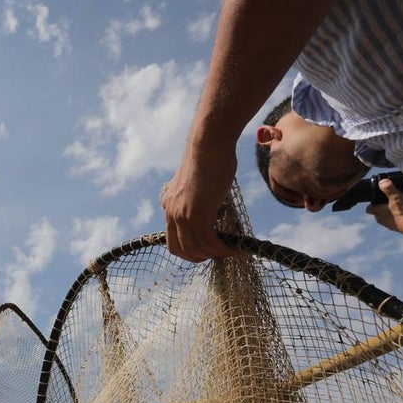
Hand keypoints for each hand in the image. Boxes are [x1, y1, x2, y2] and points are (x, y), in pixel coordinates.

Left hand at [160, 146, 237, 261]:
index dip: (188, 251)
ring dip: (214, 255)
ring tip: (230, 252)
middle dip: (199, 257)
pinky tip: (234, 249)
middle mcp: (171, 212)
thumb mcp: (197, 184)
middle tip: (217, 255)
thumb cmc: (209, 158)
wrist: (209, 144)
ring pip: (195, 249)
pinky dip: (222, 250)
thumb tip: (213, 213)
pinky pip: (209, 241)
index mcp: (169, 205)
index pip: (171, 240)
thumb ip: (197, 200)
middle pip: (180, 249)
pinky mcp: (198, 214)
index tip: (204, 251)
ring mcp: (183, 214)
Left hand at [366, 179, 402, 237]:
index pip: (369, 208)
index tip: (378, 196)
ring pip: (387, 215)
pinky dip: (399, 215)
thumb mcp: (397, 197)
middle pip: (378, 210)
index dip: (372, 202)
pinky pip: (396, 219)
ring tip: (400, 202)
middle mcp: (382, 220)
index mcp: (377, 213)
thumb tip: (382, 181)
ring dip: (392, 209)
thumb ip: (388, 188)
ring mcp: (390, 224)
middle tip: (391, 197)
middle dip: (383, 204)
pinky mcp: (399, 226)